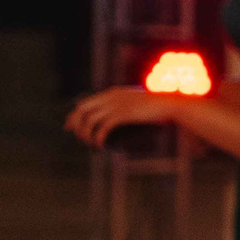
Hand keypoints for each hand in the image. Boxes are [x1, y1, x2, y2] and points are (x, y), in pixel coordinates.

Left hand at [65, 86, 179, 147]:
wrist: (169, 104)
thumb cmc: (156, 106)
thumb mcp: (138, 102)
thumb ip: (127, 106)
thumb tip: (120, 117)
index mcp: (112, 93)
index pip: (84, 103)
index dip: (74, 116)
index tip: (69, 127)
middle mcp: (110, 97)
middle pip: (82, 110)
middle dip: (75, 125)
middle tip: (78, 138)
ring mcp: (116, 105)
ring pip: (90, 120)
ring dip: (86, 135)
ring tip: (92, 145)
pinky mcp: (123, 114)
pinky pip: (103, 128)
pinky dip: (98, 138)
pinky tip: (100, 145)